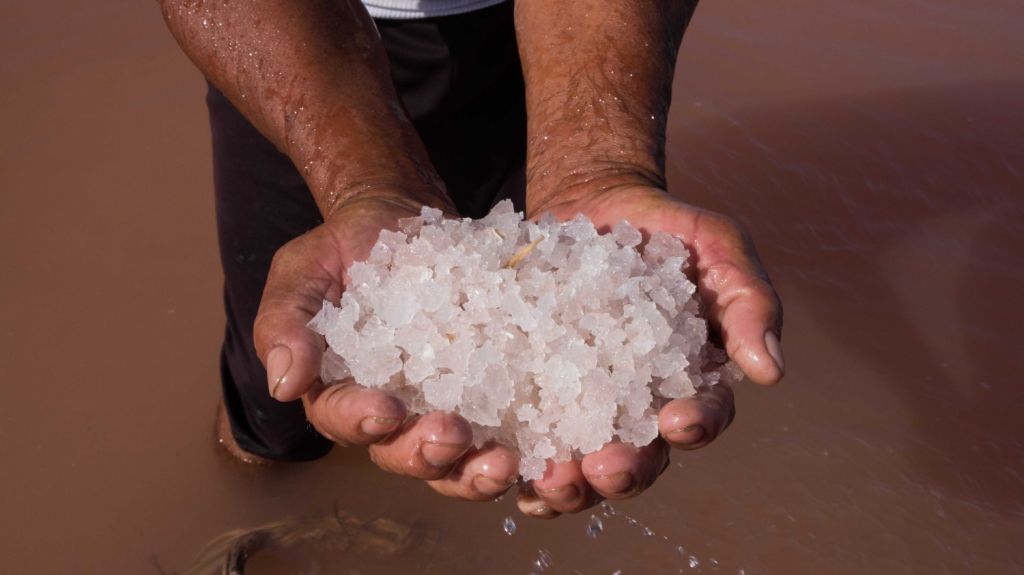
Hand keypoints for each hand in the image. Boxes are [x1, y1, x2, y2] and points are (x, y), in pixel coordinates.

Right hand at [253, 195, 519, 500]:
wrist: (398, 217)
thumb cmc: (342, 247)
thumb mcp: (302, 270)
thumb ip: (286, 321)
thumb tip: (283, 384)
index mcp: (338, 392)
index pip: (343, 418)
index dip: (361, 421)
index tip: (386, 410)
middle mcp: (390, 413)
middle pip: (403, 453)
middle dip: (426, 454)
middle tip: (452, 435)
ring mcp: (440, 405)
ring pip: (455, 458)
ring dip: (476, 469)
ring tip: (503, 462)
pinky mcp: (485, 388)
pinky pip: (503, 424)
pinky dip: (522, 440)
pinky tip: (543, 439)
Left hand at [515, 185, 783, 517]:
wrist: (595, 206)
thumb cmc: (667, 229)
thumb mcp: (716, 246)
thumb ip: (747, 300)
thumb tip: (771, 371)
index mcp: (692, 381)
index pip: (704, 416)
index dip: (696, 424)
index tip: (679, 419)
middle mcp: (641, 408)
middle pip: (640, 459)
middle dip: (625, 471)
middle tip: (605, 465)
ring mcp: (585, 407)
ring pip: (582, 465)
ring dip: (568, 484)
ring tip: (549, 478)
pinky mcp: (536, 395)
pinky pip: (527, 440)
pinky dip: (514, 463)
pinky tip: (500, 465)